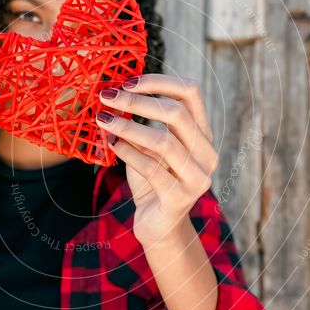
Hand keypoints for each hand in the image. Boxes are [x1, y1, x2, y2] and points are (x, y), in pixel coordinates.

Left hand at [96, 74, 218, 245]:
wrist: (158, 228)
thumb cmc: (152, 181)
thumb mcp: (148, 147)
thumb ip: (141, 124)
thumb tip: (114, 94)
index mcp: (202, 134)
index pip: (191, 93)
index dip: (158, 82)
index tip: (126, 82)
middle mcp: (207, 154)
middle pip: (177, 114)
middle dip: (138, 101)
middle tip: (106, 97)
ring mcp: (197, 178)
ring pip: (163, 141)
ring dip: (128, 127)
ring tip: (102, 120)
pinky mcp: (180, 198)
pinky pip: (151, 168)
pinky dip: (127, 152)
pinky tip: (110, 145)